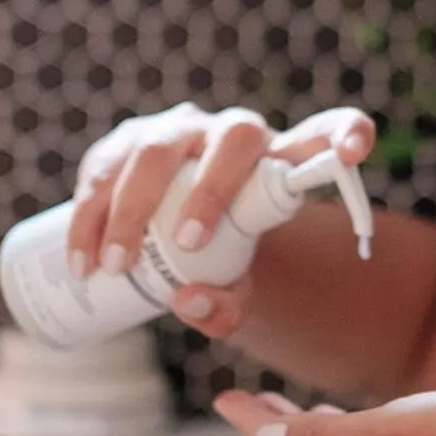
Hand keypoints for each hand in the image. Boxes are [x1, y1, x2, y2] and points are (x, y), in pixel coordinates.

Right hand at [66, 102, 375, 336]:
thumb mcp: (238, 288)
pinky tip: (79, 255)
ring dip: (132, 206)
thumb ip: (227, 307)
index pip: (325, 131)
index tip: (356, 150)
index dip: (344, 133)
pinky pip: (106, 162)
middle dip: (209, 190)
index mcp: (280, 157)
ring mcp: (181, 129)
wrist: (175, 232)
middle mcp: (235, 131)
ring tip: (114, 266)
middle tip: (187, 245)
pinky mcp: (130, 139)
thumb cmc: (223, 254)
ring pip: (159, 148)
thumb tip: (189, 301)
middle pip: (234, 138)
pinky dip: (89, 210)